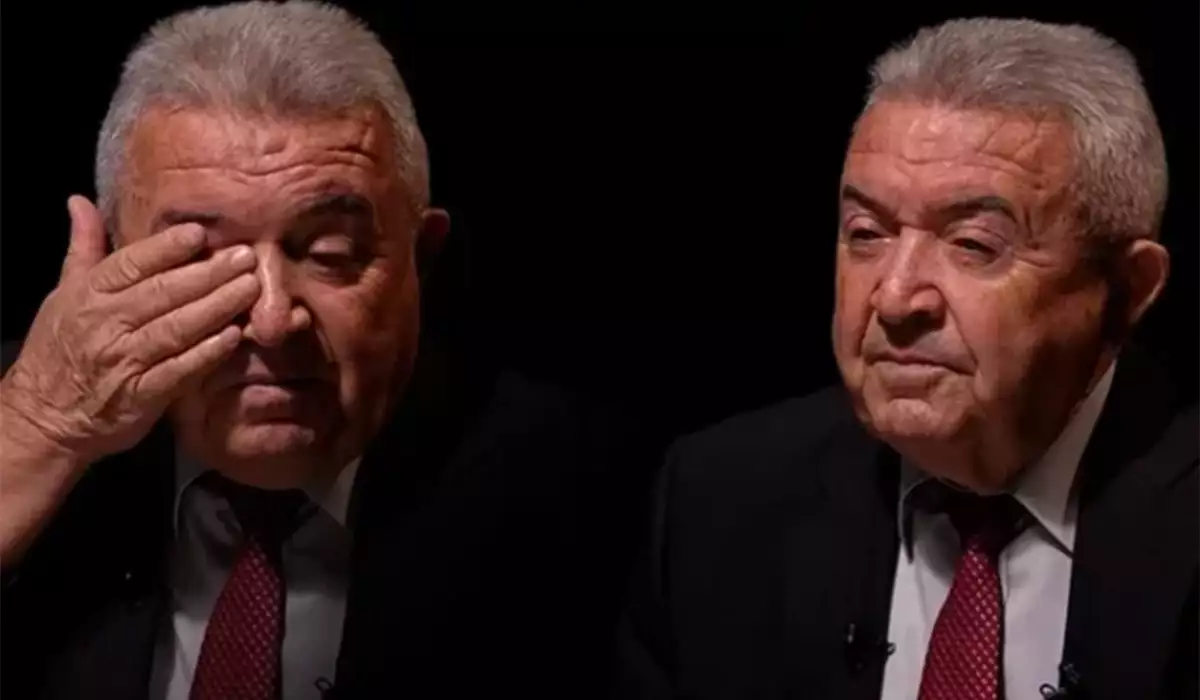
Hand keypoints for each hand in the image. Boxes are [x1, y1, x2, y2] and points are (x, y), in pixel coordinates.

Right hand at [0, 196, 260, 464]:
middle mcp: (106, 324)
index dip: (167, 247)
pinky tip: (235, 335)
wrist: (44, 416)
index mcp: (88, 294)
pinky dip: (208, 352)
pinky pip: (181, 369)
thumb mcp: (63, 293)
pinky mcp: (143, 395)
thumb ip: (83, 247)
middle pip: (163, 292)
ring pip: (177, 327)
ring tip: (251, 288)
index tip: (201, 233)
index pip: (131, 263)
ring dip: (218, 306)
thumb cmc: (58, 349)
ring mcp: (125, 360)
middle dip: (209, 273)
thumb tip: (79, 200)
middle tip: (247, 256)